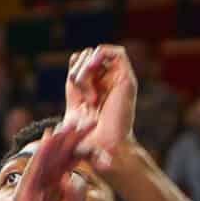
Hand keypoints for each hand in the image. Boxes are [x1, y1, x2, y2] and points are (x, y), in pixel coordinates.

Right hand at [5, 117, 93, 200]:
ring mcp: (34, 184)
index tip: (96, 129)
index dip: (83, 144)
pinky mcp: (25, 191)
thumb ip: (77, 194)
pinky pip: (34, 168)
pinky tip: (49, 139)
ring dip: (58, 139)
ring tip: (70, 122)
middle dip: (74, 135)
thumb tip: (72, 176)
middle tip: (88, 117)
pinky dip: (42, 153)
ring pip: (47, 156)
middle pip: (61, 152)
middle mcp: (46, 180)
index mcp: (59, 184)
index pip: (71, 159)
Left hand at [63, 45, 136, 170]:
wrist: (103, 148)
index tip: (72, 90)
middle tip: (82, 97)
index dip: (73, 68)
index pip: (81, 60)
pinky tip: (92, 74)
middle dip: (77, 72)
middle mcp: (108, 80)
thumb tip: (72, 61)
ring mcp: (118, 79)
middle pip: (87, 55)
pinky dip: (100, 56)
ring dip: (86, 70)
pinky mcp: (127, 79)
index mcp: (95, 86)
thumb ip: (74, 87)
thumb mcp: (74, 108)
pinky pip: (116, 52)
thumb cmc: (88, 137)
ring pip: (97, 53)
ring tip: (89, 96)